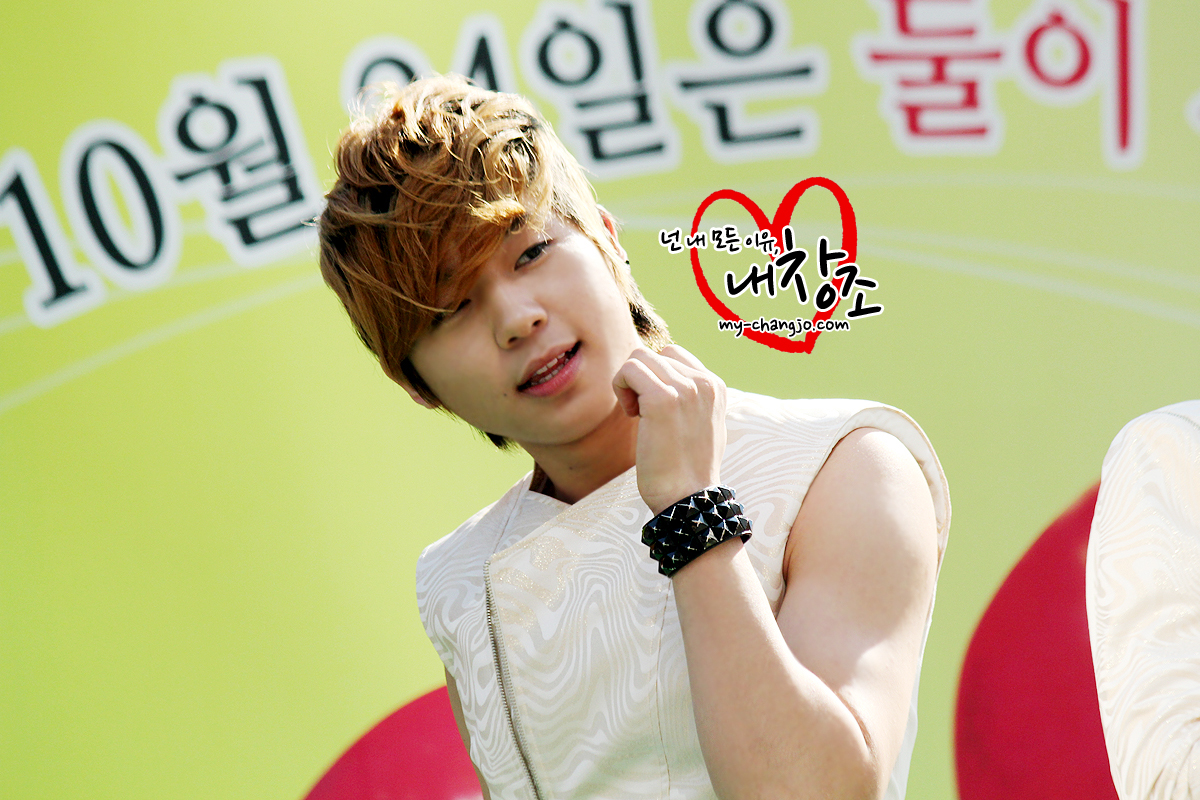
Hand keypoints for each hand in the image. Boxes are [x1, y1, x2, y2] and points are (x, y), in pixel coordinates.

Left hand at [612, 345, 726, 514]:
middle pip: (655, 354)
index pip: (674, 354)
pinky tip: (632, 416)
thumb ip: (689, 396)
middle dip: (641, 380)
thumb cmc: (687, 468)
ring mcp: (686, 389)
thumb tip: (663, 374)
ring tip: (636, 414)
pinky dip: (620, 388)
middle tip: (642, 414)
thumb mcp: (700, 424)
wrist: (689, 498)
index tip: (655, 407)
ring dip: (629, 383)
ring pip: (639, 357)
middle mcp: (704, 382)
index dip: (656, 376)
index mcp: (715, 385)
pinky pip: (628, 369)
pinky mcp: (662, 399)